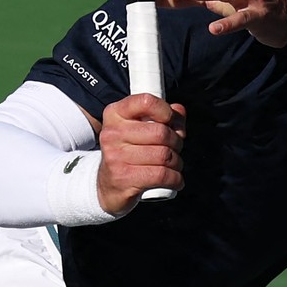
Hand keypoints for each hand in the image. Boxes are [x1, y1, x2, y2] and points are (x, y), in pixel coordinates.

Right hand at [95, 93, 183, 211]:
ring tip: (173, 165)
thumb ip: (163, 117)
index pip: (146, 102)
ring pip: (164, 155)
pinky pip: (162, 175)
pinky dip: (175, 179)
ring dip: (177, 162)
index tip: (171, 122)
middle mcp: (112, 133)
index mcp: (115, 114)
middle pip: (161, 133)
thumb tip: (179, 110)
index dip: (167, 112)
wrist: (108, 185)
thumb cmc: (129, 153)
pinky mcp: (123, 177)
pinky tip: (175, 180)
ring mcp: (115, 155)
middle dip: (177, 142)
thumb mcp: (140, 129)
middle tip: (175, 149)